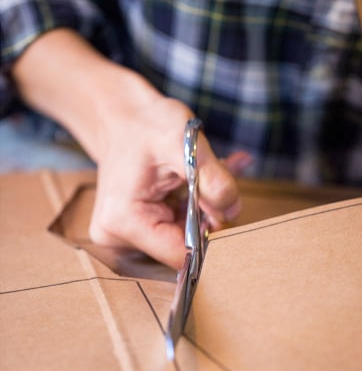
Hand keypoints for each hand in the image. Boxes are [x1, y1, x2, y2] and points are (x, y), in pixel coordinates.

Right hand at [88, 96, 244, 268]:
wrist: (124, 116)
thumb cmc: (146, 125)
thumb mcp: (183, 142)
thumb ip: (212, 179)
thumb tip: (232, 212)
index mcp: (124, 222)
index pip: (181, 254)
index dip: (212, 236)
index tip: (226, 207)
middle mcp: (119, 237)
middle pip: (186, 246)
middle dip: (211, 216)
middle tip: (222, 180)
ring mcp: (128, 237)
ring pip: (189, 237)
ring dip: (209, 208)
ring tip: (215, 172)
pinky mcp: (141, 231)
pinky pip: (183, 227)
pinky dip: (200, 205)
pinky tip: (207, 179)